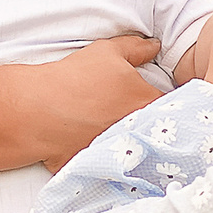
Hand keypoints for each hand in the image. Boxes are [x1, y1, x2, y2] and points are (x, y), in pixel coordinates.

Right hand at [28, 34, 164, 172]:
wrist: (37, 111)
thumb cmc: (75, 78)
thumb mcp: (108, 52)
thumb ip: (137, 48)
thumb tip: (155, 46)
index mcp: (147, 102)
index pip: (175, 104)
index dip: (171, 101)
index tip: (162, 99)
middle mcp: (140, 131)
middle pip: (158, 128)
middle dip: (155, 122)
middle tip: (144, 114)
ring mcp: (122, 152)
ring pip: (139, 147)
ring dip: (135, 140)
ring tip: (118, 130)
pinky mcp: (102, 166)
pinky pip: (115, 163)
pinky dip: (114, 158)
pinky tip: (105, 148)